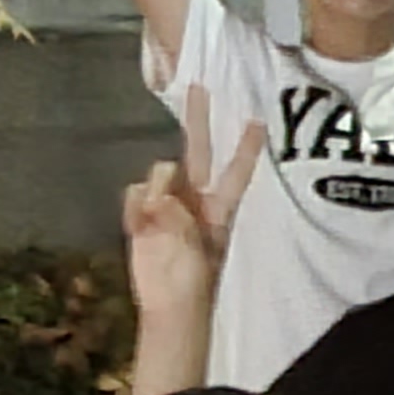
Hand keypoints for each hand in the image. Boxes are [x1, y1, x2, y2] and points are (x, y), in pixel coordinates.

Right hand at [123, 89, 264, 335]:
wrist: (169, 308)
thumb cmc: (194, 282)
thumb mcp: (196, 247)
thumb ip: (178, 213)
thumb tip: (158, 187)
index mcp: (219, 209)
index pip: (235, 172)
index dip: (246, 148)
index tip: (257, 120)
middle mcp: (194, 199)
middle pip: (198, 151)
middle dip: (198, 120)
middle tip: (198, 86)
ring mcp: (166, 205)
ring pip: (160, 173)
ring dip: (158, 188)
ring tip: (159, 220)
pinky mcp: (141, 215)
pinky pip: (135, 194)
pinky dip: (136, 206)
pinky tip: (140, 225)